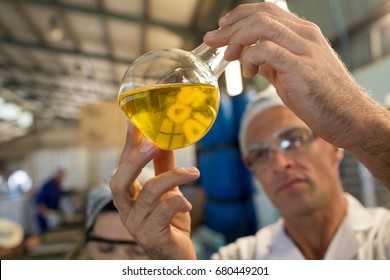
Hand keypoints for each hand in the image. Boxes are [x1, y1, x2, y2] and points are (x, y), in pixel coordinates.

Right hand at [109, 122, 199, 258]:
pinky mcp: (152, 236)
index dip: (127, 145)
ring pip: (149, 192)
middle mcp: (126, 210)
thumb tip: (165, 140)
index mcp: (128, 197)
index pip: (122, 166)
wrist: (177, 255)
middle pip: (119, 181)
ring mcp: (136, 225)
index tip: (133, 122)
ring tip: (194, 172)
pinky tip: (187, 205)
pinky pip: (164, 211)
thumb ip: (164, 168)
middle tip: (154, 142)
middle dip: (136, 158)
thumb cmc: (170, 222)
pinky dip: (179, 202)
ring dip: (173, 177)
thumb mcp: (168, 191)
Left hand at [203, 2, 364, 147]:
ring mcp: (304, 49)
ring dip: (237, 39)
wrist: (346, 116)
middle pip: (260, 15)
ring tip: (228, 57)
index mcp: (303, 33)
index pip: (267, 11)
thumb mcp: (290, 74)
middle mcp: (305, 35)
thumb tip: (249, 58)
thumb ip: (271, 63)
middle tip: (212, 41)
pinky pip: (266, 51)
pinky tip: (249, 73)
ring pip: (261, 27)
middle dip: (230, 27)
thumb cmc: (319, 97)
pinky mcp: (301, 67)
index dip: (240, 15)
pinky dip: (250, 58)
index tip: (222, 28)